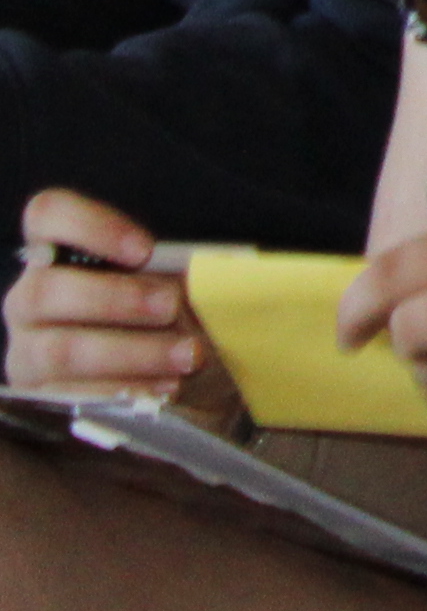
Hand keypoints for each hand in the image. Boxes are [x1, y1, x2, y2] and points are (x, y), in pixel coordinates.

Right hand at [7, 191, 232, 426]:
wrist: (176, 369)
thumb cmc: (171, 309)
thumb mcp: (179, 281)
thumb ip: (181, 270)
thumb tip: (214, 274)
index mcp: (57, 251)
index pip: (47, 215)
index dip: (90, 226)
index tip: (145, 249)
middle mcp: (30, 297)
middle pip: (45, 290)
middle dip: (115, 299)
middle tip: (171, 305)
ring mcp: (28, 349)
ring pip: (60, 350)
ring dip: (131, 352)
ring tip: (188, 354)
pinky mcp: (43, 394)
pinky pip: (75, 394)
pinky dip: (127, 389)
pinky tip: (167, 385)